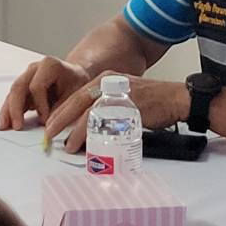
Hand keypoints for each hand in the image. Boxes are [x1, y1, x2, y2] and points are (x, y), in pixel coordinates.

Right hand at [0, 56, 91, 130]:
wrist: (76, 76)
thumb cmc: (77, 83)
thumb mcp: (76, 95)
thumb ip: (62, 108)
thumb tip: (50, 125)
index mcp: (49, 65)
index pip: (36, 86)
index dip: (39, 105)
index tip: (45, 120)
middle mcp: (35, 68)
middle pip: (19, 86)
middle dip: (15, 107)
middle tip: (17, 126)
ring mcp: (27, 76)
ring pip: (13, 92)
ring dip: (7, 109)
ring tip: (3, 125)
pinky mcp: (24, 86)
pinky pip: (13, 97)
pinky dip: (9, 110)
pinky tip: (5, 122)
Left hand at [43, 75, 189, 151]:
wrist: (176, 98)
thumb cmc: (151, 101)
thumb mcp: (122, 98)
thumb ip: (105, 108)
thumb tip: (86, 127)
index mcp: (105, 80)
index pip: (76, 96)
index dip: (62, 112)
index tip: (51, 125)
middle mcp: (109, 84)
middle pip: (77, 102)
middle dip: (61, 120)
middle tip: (49, 135)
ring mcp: (118, 96)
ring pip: (90, 114)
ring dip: (76, 132)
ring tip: (67, 146)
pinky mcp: (129, 109)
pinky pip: (108, 125)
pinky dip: (96, 136)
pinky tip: (89, 146)